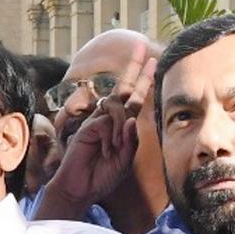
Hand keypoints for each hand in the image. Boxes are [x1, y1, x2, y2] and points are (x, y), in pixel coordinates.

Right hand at [37, 45, 156, 217]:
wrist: (81, 188)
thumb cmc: (103, 175)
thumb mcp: (125, 158)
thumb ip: (131, 139)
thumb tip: (131, 119)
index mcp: (121, 125)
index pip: (133, 97)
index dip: (143, 79)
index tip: (153, 60)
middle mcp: (109, 119)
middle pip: (123, 88)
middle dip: (134, 66)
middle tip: (141, 45)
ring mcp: (97, 121)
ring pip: (117, 107)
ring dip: (121, 126)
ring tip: (115, 148)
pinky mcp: (87, 127)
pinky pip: (106, 120)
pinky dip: (111, 133)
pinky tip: (106, 148)